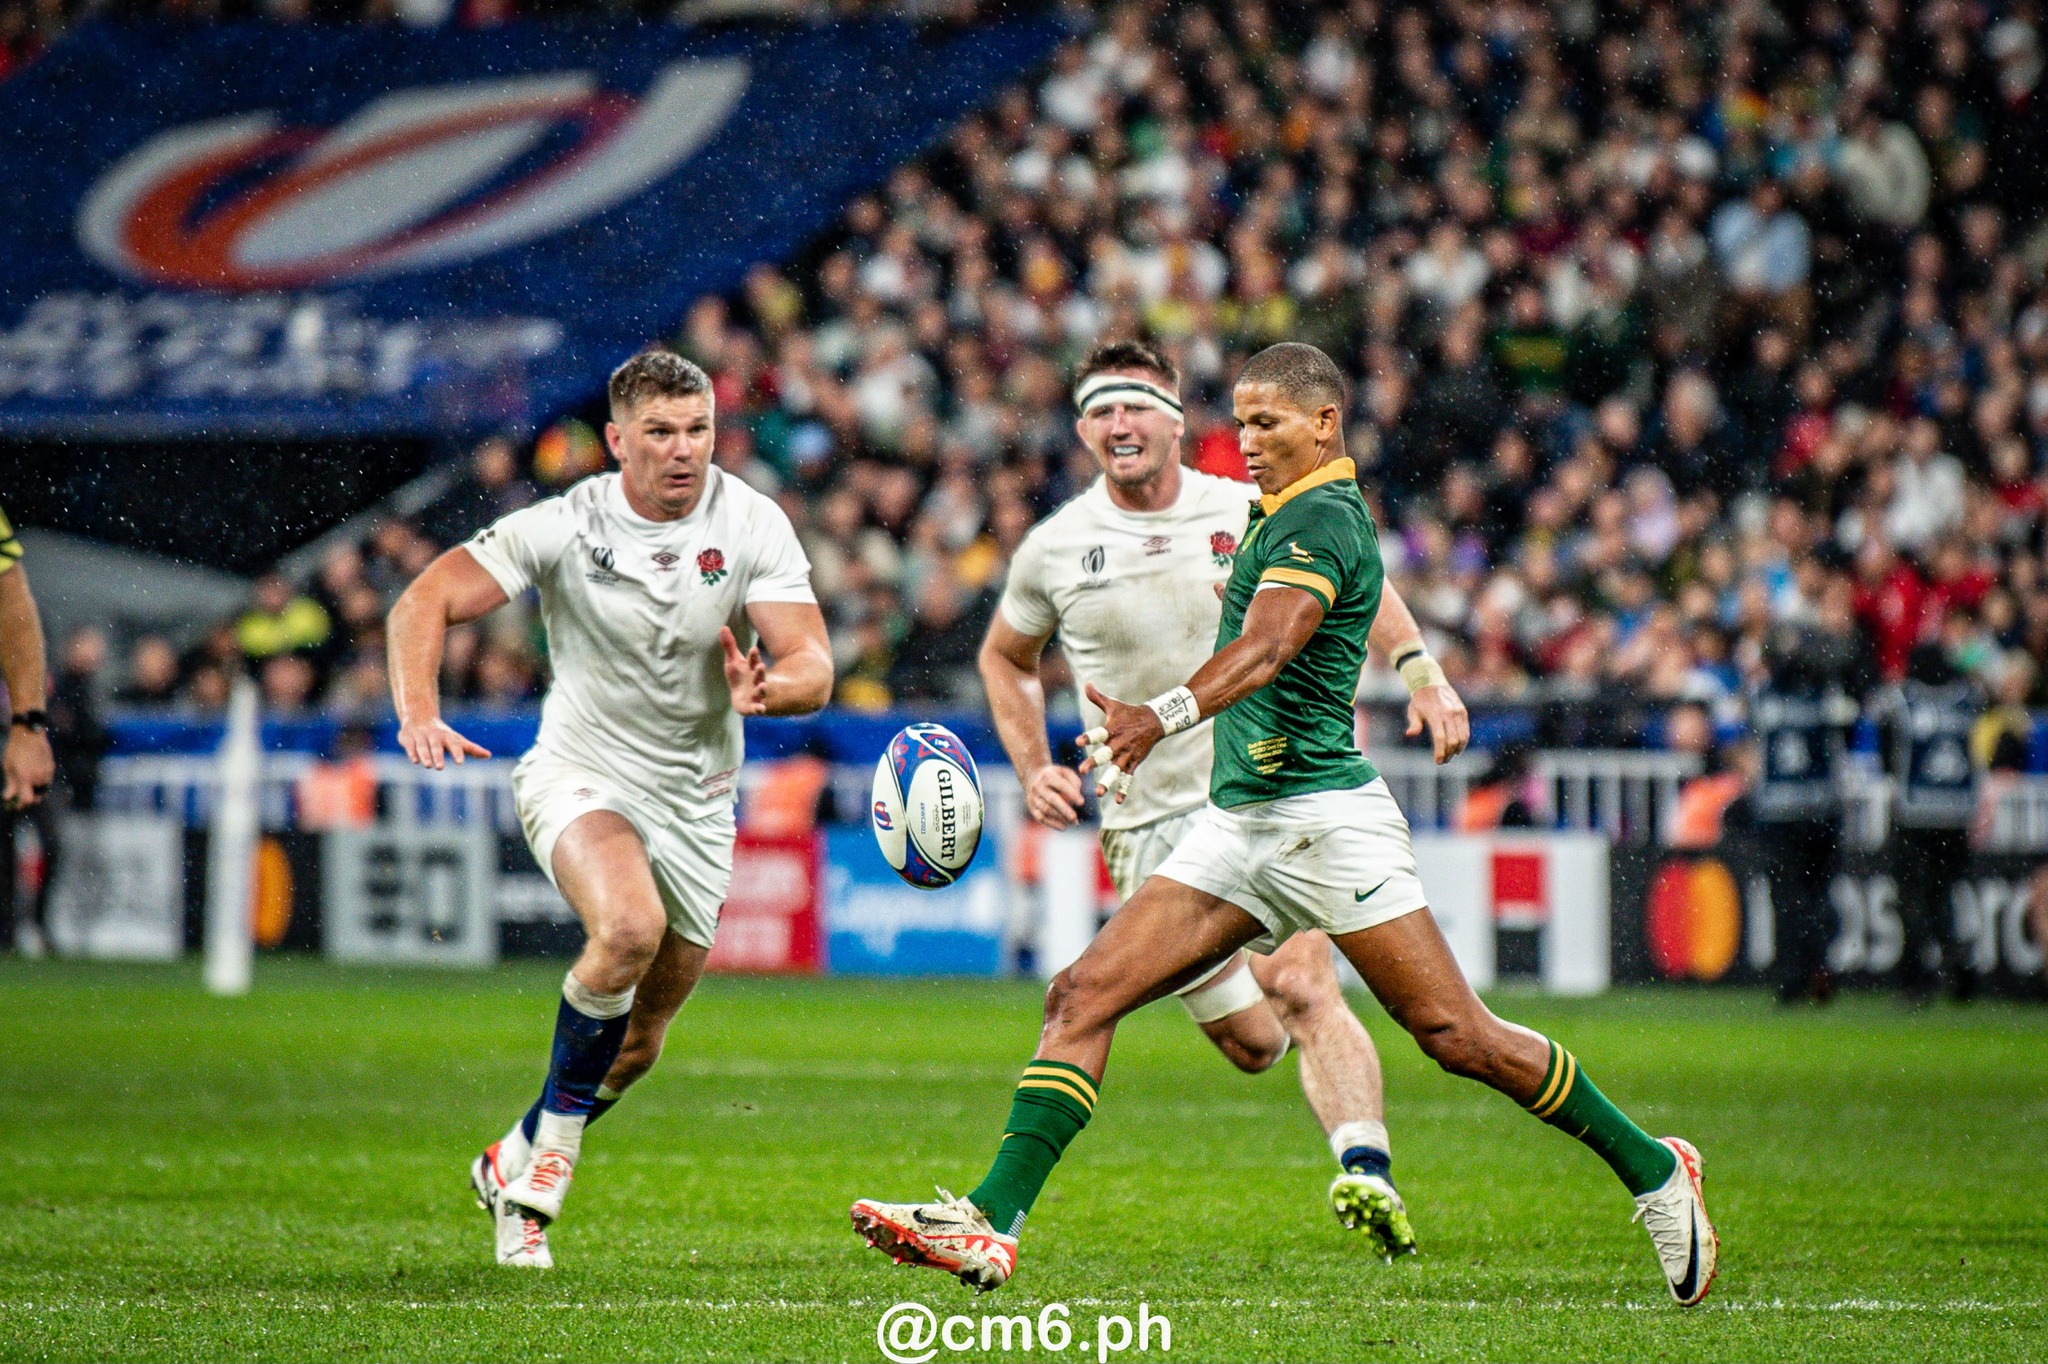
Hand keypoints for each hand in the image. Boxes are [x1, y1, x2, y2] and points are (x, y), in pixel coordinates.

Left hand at [2, 726, 53, 809]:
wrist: (30, 734)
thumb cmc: (15, 750)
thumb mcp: (8, 767)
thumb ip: (10, 784)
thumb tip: (8, 798)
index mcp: (26, 777)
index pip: (27, 799)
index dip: (22, 805)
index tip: (17, 806)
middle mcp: (39, 777)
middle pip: (38, 797)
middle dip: (30, 801)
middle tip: (22, 799)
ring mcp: (47, 772)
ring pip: (44, 790)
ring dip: (36, 792)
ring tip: (27, 788)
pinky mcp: (51, 768)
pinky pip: (47, 781)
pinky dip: (40, 783)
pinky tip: (33, 778)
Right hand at [397, 715, 489, 769]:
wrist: (418, 716)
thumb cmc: (441, 733)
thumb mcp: (456, 739)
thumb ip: (471, 748)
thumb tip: (488, 755)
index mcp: (447, 736)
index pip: (454, 744)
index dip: (457, 753)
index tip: (460, 762)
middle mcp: (434, 736)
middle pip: (436, 746)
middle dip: (438, 756)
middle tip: (440, 768)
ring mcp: (420, 736)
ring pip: (423, 746)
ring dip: (425, 755)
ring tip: (428, 765)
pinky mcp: (408, 738)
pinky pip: (410, 746)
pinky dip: (412, 752)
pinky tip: (415, 760)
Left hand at [721, 626, 768, 715]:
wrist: (743, 697)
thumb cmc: (739, 676)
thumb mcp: (733, 661)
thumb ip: (729, 645)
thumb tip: (723, 627)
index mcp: (751, 668)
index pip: (753, 660)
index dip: (753, 656)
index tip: (753, 649)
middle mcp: (756, 679)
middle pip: (759, 674)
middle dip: (760, 671)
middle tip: (761, 666)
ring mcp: (757, 693)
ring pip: (761, 690)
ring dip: (762, 689)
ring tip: (762, 686)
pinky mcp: (754, 705)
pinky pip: (758, 708)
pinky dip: (760, 709)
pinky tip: (760, 710)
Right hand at [1025, 763, 1085, 828]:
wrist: (1032, 777)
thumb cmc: (1055, 776)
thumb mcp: (1065, 773)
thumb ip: (1075, 782)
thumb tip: (1078, 798)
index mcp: (1047, 775)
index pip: (1061, 785)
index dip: (1072, 794)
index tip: (1082, 803)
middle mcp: (1038, 786)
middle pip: (1051, 799)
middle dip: (1064, 809)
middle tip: (1075, 818)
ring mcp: (1033, 797)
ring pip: (1046, 810)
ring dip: (1060, 818)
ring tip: (1074, 822)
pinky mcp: (1031, 807)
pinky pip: (1041, 817)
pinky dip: (1052, 824)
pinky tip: (1063, 827)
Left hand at [1076, 683, 1164, 803]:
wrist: (1155, 721)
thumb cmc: (1129, 713)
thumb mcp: (1113, 704)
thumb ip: (1097, 697)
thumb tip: (1087, 683)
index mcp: (1111, 730)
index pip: (1098, 734)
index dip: (1088, 737)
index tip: (1078, 742)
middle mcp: (1118, 744)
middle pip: (1105, 755)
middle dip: (1094, 763)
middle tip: (1083, 770)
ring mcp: (1127, 755)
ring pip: (1116, 771)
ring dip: (1107, 782)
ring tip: (1098, 793)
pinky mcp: (1134, 763)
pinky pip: (1128, 778)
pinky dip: (1124, 790)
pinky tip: (1117, 801)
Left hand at [1405, 682, 1469, 764]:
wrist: (1431, 682)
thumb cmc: (1420, 700)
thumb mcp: (1413, 711)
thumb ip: (1414, 724)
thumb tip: (1410, 734)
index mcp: (1435, 715)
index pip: (1440, 738)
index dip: (1440, 752)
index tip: (1438, 762)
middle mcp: (1448, 714)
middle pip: (1452, 740)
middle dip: (1449, 753)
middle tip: (1444, 761)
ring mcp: (1457, 712)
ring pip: (1462, 737)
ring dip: (1458, 749)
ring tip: (1451, 755)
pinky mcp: (1463, 712)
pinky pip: (1466, 730)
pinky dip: (1463, 741)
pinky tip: (1457, 748)